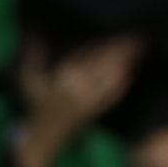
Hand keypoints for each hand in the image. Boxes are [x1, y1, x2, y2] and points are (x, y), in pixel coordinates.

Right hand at [16, 34, 142, 131]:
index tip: (114, 28)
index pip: (87, 54)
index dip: (102, 41)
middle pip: (104, 64)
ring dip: (127, 62)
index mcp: (65, 78)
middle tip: (138, 34)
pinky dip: (121, 84)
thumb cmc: (35, 104)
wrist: (44, 139)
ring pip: (111, 77)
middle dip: (121, 49)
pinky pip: (112, 96)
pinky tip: (130, 72)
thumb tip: (34, 27)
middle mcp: (81, 89)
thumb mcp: (28, 78)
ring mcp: (91, 101)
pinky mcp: (97, 111)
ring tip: (139, 47)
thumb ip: (33, 53)